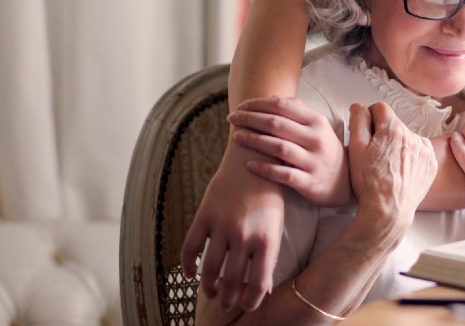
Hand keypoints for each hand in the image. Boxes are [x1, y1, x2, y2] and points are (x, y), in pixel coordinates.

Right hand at [180, 140, 284, 311]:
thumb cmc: (269, 194)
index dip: (251, 300)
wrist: (254, 158)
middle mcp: (244, 235)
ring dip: (210, 286)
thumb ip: (268, 255)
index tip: (247, 306)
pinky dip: (188, 265)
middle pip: (232, 279)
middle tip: (227, 305)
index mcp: (267, 239)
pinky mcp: (204, 215)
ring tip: (212, 293)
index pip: (258, 282)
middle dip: (229, 298)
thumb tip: (260, 288)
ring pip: (210, 269)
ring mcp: (222, 225)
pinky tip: (190, 274)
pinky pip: (190, 247)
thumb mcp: (276, 224)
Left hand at [229, 96, 351, 206]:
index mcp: (317, 121)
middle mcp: (316, 139)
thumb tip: (272, 98)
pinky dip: (264, 169)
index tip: (241, 106)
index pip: (283, 106)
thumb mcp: (318, 127)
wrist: (345, 182)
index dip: (258, 104)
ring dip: (253, 141)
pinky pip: (283, 174)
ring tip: (236, 137)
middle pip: (276, 124)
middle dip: (250, 119)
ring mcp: (313, 161)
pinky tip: (248, 165)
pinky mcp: (309, 182)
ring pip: (278, 147)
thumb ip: (298, 112)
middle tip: (231, 118)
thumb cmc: (324, 150)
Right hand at [348, 102, 436, 235]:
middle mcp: (413, 135)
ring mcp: (425, 150)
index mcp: (393, 129)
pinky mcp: (432, 164)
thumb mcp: (355, 149)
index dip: (369, 119)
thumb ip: (358, 121)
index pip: (380, 108)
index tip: (366, 134)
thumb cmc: (368, 181)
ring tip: (388, 165)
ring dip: (398, 144)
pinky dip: (411, 156)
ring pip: (407, 137)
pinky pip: (420, 151)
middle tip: (375, 155)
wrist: (389, 211)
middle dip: (383, 133)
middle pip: (394, 124)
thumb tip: (359, 106)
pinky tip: (401, 170)